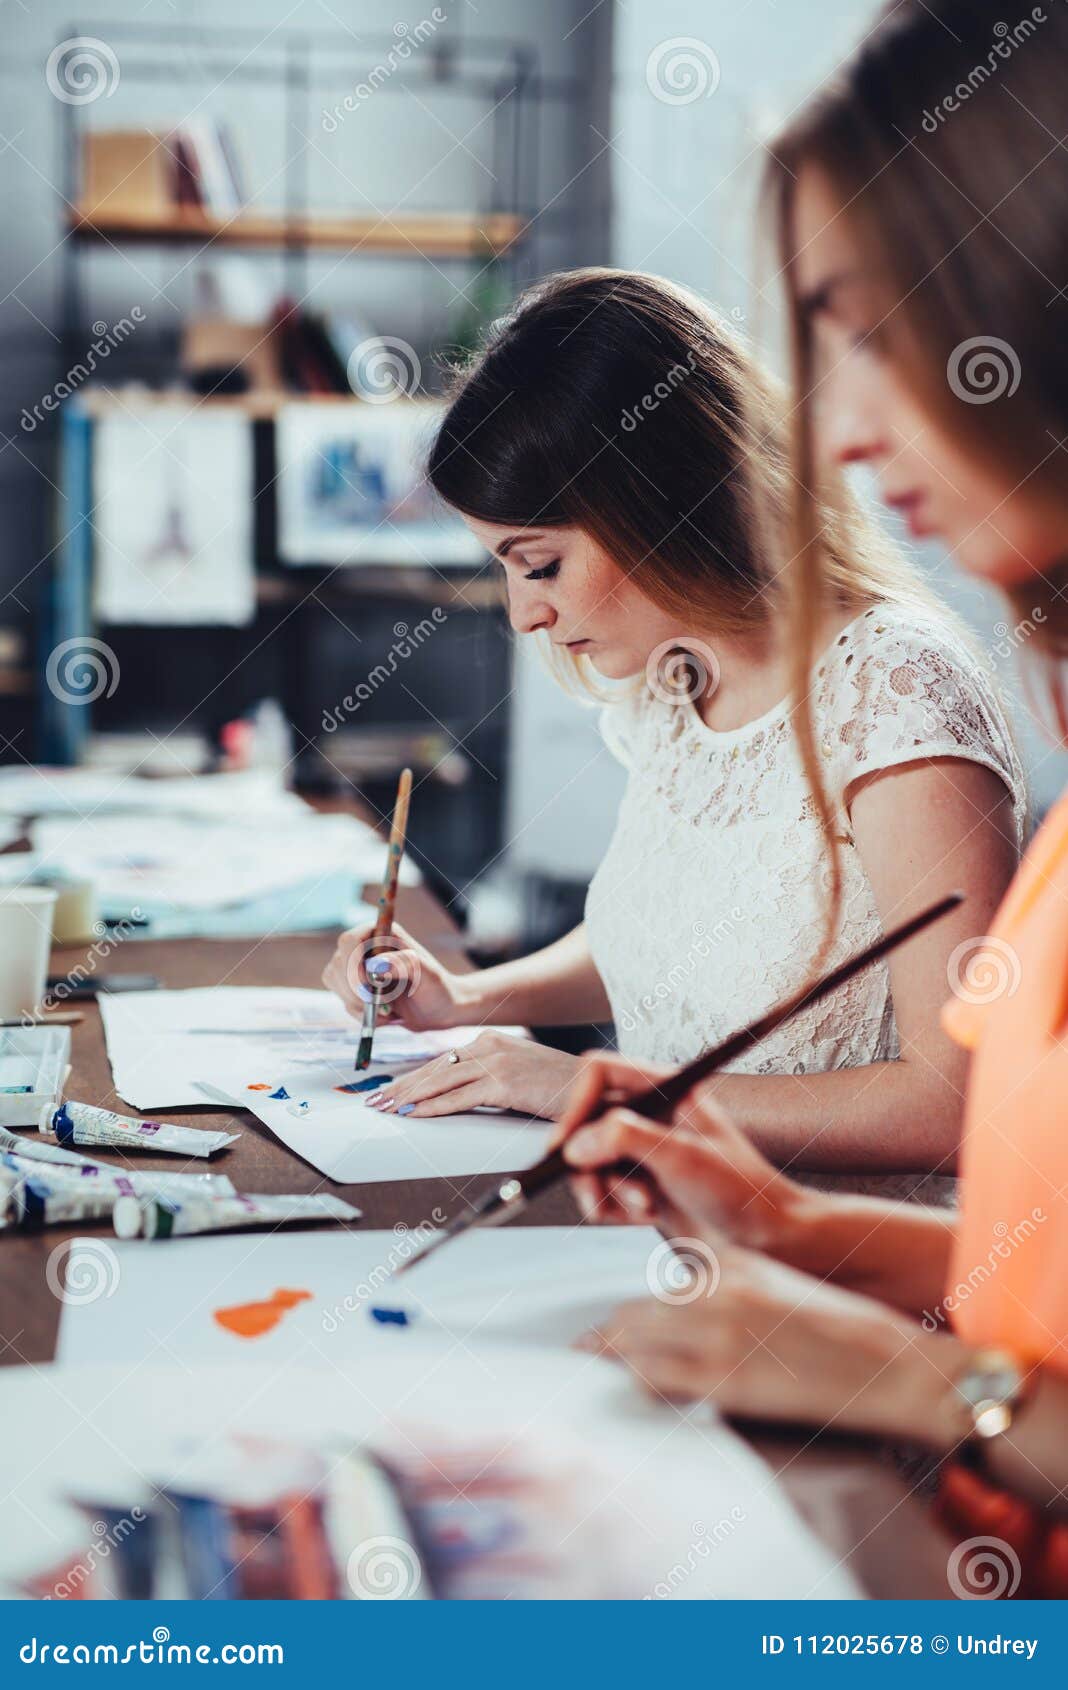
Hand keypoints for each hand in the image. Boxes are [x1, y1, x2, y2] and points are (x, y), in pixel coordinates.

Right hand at [322, 920, 479, 1031]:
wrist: (439, 1011)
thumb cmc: (438, 988)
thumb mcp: (428, 975)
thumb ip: (404, 965)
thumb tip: (376, 966)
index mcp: (382, 934)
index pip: (349, 940)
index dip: (351, 963)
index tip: (367, 984)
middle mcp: (366, 948)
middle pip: (338, 964)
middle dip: (357, 990)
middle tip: (383, 1004)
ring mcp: (358, 969)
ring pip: (337, 984)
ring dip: (359, 1004)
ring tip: (389, 1011)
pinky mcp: (357, 989)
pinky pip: (345, 1003)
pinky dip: (362, 1015)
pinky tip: (386, 1015)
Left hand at [366, 1032, 579, 1119]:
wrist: (594, 1086)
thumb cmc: (560, 1086)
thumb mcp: (519, 1074)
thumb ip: (490, 1079)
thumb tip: (458, 1096)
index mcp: (491, 1041)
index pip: (441, 1061)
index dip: (412, 1077)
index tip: (390, 1090)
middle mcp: (489, 1046)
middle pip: (434, 1069)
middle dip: (401, 1087)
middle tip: (376, 1101)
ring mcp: (496, 1063)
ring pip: (440, 1082)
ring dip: (408, 1098)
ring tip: (386, 1110)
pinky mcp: (503, 1083)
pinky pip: (459, 1098)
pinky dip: (433, 1108)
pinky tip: (415, 1115)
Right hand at [553, 1053, 807, 1256]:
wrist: (767, 1237)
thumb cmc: (740, 1190)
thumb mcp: (681, 1157)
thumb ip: (624, 1140)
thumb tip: (573, 1145)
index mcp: (665, 1087)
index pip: (598, 1074)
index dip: (575, 1105)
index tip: (565, 1147)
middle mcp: (650, 1112)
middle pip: (585, 1122)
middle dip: (592, 1164)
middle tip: (603, 1193)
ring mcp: (644, 1147)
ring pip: (588, 1161)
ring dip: (607, 1191)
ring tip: (644, 1207)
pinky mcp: (641, 1180)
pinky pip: (601, 1190)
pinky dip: (614, 1208)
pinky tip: (647, 1216)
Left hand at [581, 1246, 960, 1443]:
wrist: (894, 1366)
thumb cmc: (844, 1335)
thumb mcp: (779, 1289)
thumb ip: (730, 1294)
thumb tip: (685, 1318)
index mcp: (732, 1262)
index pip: (657, 1287)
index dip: (631, 1315)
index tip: (609, 1329)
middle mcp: (717, 1289)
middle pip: (633, 1312)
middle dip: (608, 1337)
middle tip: (584, 1355)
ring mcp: (718, 1332)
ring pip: (631, 1341)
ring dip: (608, 1360)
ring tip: (590, 1376)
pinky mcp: (724, 1378)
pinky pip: (652, 1377)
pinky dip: (632, 1384)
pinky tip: (627, 1394)